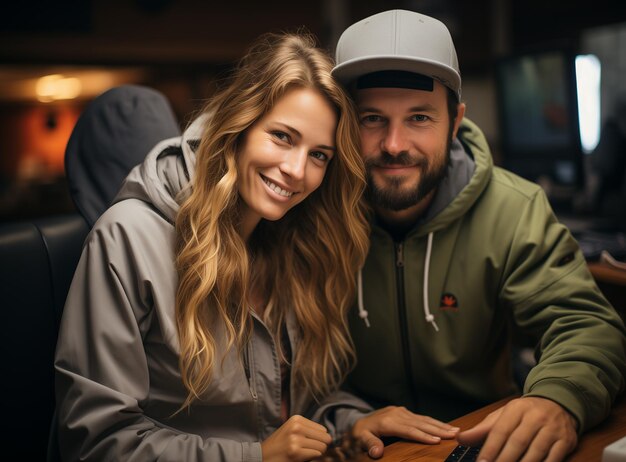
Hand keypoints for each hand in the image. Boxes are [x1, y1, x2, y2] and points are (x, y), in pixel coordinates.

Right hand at [261, 415, 331, 461]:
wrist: (262, 456)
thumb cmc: (279, 445)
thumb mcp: (291, 430)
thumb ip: (307, 430)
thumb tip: (329, 437)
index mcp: (296, 419)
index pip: (322, 429)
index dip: (319, 439)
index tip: (310, 444)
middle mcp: (297, 427)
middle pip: (325, 437)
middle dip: (321, 446)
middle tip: (310, 450)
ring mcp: (296, 439)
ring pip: (322, 447)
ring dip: (316, 453)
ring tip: (305, 453)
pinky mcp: (295, 452)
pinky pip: (316, 455)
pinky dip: (312, 458)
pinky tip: (301, 458)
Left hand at [351, 406, 459, 458]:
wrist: (358, 421)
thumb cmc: (360, 433)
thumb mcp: (360, 439)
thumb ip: (369, 444)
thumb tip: (377, 452)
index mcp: (387, 422)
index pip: (408, 430)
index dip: (422, 436)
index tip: (437, 441)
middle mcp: (396, 414)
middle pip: (420, 424)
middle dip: (438, 430)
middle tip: (455, 435)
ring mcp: (401, 412)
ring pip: (423, 419)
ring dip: (440, 425)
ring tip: (455, 430)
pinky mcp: (404, 412)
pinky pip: (421, 418)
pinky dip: (434, 422)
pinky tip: (445, 426)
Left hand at [456, 397, 577, 460]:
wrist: (558, 403)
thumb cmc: (525, 414)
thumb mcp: (503, 416)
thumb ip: (482, 429)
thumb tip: (460, 439)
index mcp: (516, 409)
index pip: (500, 431)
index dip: (490, 449)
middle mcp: (535, 417)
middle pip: (517, 442)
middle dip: (504, 460)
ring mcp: (552, 429)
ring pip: (536, 452)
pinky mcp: (566, 441)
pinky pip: (553, 459)